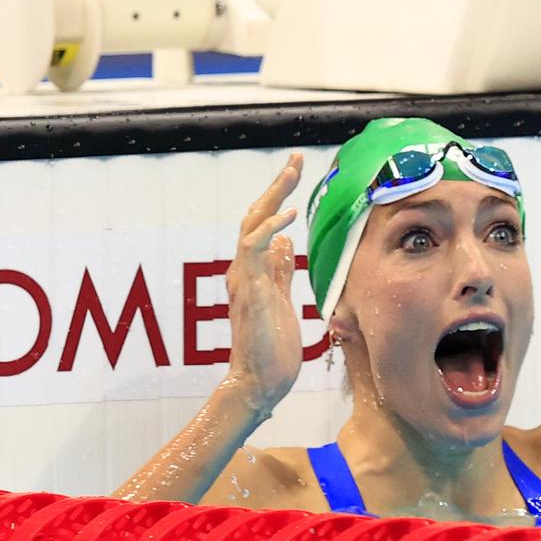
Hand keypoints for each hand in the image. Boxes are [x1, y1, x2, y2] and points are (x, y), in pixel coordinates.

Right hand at [223, 153, 304, 411]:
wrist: (260, 381)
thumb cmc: (271, 348)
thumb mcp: (280, 300)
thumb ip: (278, 271)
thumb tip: (283, 242)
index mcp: (252, 271)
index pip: (262, 223)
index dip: (278, 196)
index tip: (296, 173)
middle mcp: (243, 269)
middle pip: (255, 215)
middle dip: (277, 184)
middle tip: (297, 158)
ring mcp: (244, 278)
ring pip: (251, 223)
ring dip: (273, 195)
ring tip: (293, 171)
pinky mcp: (250, 290)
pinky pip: (253, 249)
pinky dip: (269, 228)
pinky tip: (290, 216)